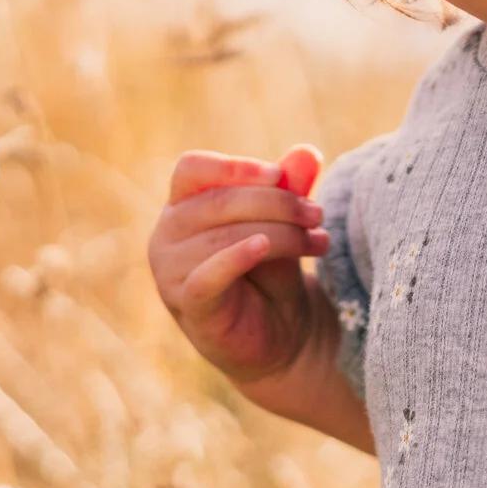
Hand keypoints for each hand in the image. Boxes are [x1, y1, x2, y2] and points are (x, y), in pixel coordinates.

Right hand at [147, 146, 327, 385]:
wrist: (283, 336)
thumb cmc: (273, 272)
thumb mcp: (285, 223)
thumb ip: (290, 188)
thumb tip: (308, 151)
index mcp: (184, 206)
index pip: (192, 169)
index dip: (233, 166)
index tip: (278, 173)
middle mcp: (168, 235)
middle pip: (217, 201)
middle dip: (276, 203)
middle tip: (317, 215)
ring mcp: (171, 272)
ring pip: (222, 236)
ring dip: (280, 233)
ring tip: (318, 241)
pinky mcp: (188, 305)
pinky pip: (206, 276)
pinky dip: (235, 257)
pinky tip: (263, 246)